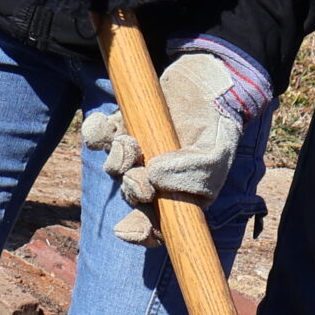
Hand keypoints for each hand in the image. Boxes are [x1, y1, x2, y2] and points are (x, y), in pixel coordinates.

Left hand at [82, 41, 271, 245]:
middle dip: (131, 189)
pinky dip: (97, 132)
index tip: (125, 231)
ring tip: (130, 142)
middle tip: (138, 176)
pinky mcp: (122, 126)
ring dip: (117, 158)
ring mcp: (137, 152)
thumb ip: (193, 174)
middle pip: (132, 197)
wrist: (209, 81)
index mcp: (179, 194)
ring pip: (113, 168)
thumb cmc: (217, 124)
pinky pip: (97, 137)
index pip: (156, 226)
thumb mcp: (216, 154)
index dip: (139, 233)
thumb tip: (153, 178)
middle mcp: (155, 178)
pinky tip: (110, 125)